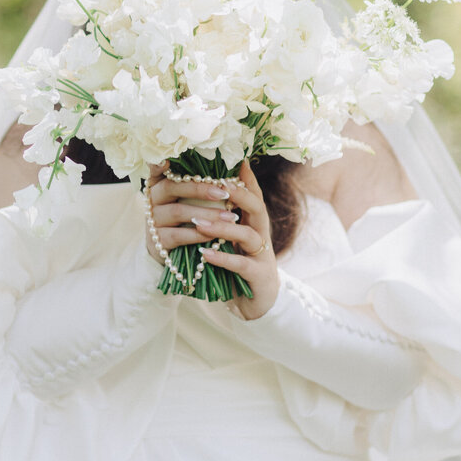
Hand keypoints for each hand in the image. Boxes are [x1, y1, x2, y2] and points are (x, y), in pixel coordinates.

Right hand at [145, 160, 236, 262]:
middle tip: (225, 193)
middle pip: (172, 187)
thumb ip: (207, 180)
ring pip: (178, 212)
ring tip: (230, 216)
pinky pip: (178, 235)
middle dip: (200, 189)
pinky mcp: (158, 240)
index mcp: (159, 182)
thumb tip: (241, 162)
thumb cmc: (187, 214)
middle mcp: (153, 197)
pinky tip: (215, 235)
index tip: (167, 159)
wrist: (172, 248)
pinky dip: (199, 234)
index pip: (156, 167)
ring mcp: (153, 219)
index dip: (159, 163)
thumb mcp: (192, 197)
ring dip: (207, 214)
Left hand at [195, 160, 278, 320]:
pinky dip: (223, 258)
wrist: (258, 302)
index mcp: (253, 221)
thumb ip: (221, 216)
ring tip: (199, 223)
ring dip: (222, 227)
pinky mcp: (258, 275)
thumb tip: (201, 190)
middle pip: (256, 206)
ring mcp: (262, 254)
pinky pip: (241, 263)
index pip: (251, 193)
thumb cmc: (239, 263)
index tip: (234, 158)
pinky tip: (205, 254)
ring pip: (247, 233)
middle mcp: (261, 233)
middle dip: (237, 194)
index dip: (245, 176)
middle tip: (215, 184)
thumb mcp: (231, 238)